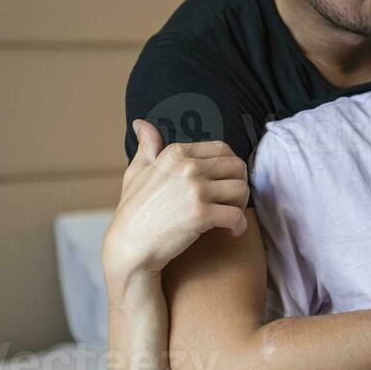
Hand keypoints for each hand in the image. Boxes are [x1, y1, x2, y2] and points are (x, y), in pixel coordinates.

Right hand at [102, 120, 249, 285]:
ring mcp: (195, 190)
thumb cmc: (132, 211)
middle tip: (233, 201)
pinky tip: (233, 232)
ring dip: (242, 204)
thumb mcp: (136, 172)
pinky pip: (237, 215)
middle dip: (239, 184)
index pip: (222, 148)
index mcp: (176, 153)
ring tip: (232, 215)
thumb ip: (146, 147)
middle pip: (237, 167)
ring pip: (241, 189)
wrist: (128, 246)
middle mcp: (187, 167)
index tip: (224, 183)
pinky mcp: (201, 214)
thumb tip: (141, 123)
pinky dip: (240, 226)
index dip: (229, 166)